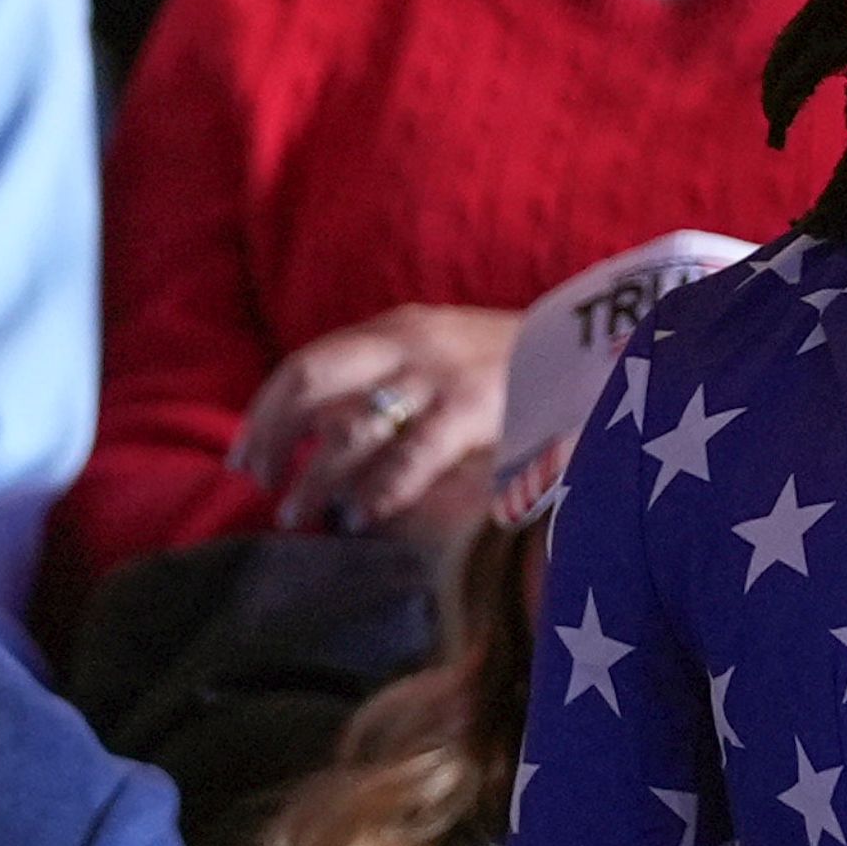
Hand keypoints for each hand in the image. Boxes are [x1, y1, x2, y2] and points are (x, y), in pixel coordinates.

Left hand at [229, 303, 521, 539]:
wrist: (603, 350)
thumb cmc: (523, 372)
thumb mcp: (448, 357)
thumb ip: (396, 384)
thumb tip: (329, 438)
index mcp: (397, 328)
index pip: (307, 364)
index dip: (265, 413)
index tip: (243, 457)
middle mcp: (407, 343)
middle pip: (309, 381)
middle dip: (272, 436)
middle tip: (258, 483)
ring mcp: (439, 376)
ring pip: (349, 427)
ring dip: (315, 477)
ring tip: (297, 516)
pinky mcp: (474, 410)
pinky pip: (408, 457)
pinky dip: (377, 491)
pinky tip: (362, 517)